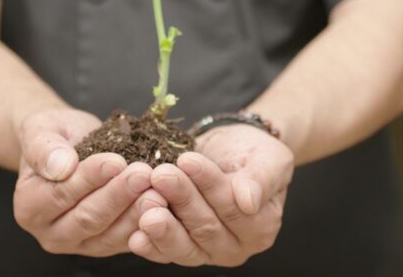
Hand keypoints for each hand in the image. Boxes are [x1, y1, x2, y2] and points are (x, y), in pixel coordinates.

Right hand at [13, 108, 165, 255]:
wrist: (69, 144)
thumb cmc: (54, 136)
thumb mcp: (41, 130)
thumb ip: (45, 148)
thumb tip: (60, 166)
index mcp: (29, 207)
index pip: (60, 195)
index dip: (89, 179)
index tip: (115, 161)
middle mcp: (52, 233)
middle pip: (88, 219)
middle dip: (118, 195)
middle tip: (143, 174)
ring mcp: (81, 244)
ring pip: (111, 234)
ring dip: (137, 212)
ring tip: (158, 188)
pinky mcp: (107, 245)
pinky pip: (128, 239)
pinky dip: (146, 222)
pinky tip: (165, 202)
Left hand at [128, 124, 294, 266]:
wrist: (229, 151)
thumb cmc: (253, 153)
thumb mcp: (268, 159)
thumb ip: (261, 179)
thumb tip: (249, 202)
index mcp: (261, 228)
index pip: (234, 209)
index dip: (210, 185)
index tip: (188, 160)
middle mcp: (234, 246)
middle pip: (206, 228)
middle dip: (181, 200)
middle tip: (160, 175)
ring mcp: (205, 251)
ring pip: (183, 245)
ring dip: (162, 226)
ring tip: (146, 202)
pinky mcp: (180, 247)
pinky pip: (163, 252)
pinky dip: (148, 244)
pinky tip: (134, 235)